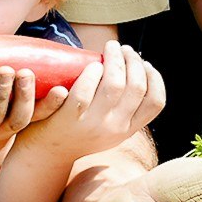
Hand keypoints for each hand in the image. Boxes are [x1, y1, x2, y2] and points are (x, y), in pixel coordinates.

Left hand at [13, 41, 164, 160]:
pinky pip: (86, 88)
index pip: (156, 102)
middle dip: (134, 60)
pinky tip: (92, 64)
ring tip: (111, 47)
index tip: (145, 64)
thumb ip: (123, 108)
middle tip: (124, 49)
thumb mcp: (108, 128)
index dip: (154, 78)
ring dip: (115, 58)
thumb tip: (135, 69)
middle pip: (137, 87)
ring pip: (114, 84)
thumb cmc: (79, 131)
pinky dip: (92, 71)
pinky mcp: (70, 117)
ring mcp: (93, 124)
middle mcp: (115, 128)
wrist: (46, 154)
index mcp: (127, 130)